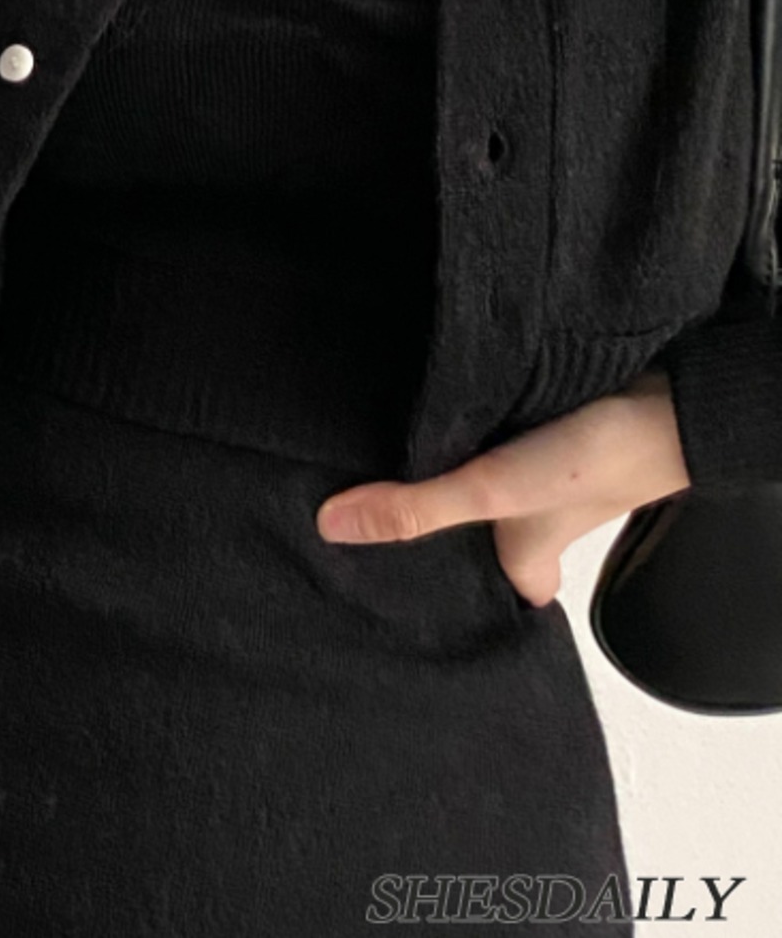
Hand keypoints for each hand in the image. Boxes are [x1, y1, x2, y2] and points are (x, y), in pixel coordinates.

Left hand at [315, 368, 690, 607]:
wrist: (665, 395)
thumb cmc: (594, 463)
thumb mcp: (494, 495)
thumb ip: (418, 509)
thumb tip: (331, 526)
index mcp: (524, 566)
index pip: (473, 601)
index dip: (430, 596)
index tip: (369, 586)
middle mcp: (525, 528)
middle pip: (460, 537)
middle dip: (414, 524)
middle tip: (341, 508)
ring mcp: (530, 479)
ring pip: (466, 485)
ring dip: (430, 471)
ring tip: (356, 458)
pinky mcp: (533, 433)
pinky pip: (481, 440)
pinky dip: (455, 431)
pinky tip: (413, 413)